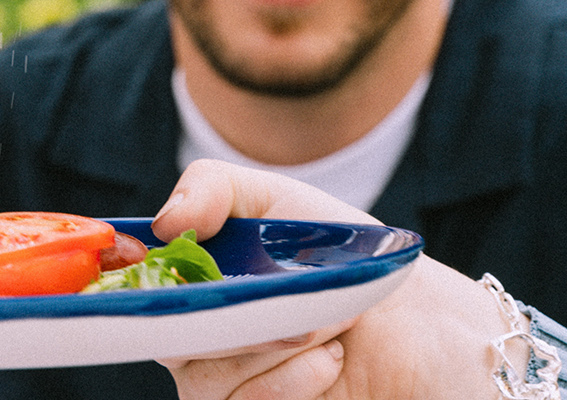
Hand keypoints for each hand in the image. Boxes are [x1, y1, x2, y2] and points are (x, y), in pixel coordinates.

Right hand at [153, 160, 505, 399]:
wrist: (430, 327)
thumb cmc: (353, 260)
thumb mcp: (285, 203)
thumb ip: (214, 188)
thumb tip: (162, 222)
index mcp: (192, 287)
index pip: (136, 293)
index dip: (142, 285)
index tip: (166, 267)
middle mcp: (200, 344)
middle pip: (167, 340)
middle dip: (234, 315)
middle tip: (293, 297)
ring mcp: (229, 390)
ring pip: (204, 383)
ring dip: (273, 347)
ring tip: (325, 328)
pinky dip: (291, 384)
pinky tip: (329, 363)